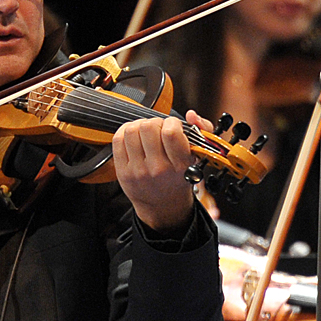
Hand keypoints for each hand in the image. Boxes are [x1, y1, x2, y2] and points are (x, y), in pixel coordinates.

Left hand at [111, 110, 211, 233]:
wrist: (162, 205)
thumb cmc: (179, 177)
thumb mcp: (197, 157)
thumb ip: (201, 130)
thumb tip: (190, 114)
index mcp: (180, 166)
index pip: (171, 133)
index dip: (171, 122)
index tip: (173, 126)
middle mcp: (158, 169)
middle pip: (149, 127)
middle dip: (155, 122)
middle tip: (158, 130)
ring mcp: (138, 171)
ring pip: (132, 130)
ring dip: (140, 125)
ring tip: (146, 133)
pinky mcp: (122, 171)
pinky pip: (118, 139)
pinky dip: (125, 132)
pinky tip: (134, 137)